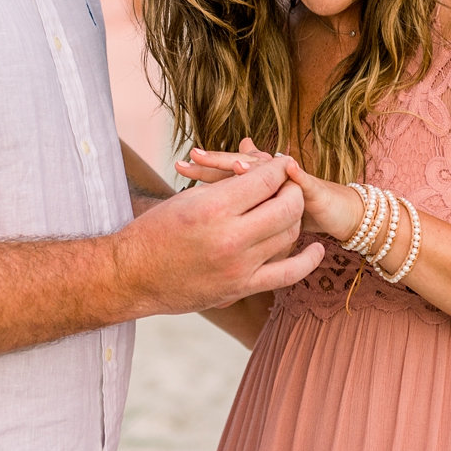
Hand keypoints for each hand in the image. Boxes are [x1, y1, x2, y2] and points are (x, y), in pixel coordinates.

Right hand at [117, 155, 323, 313]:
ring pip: (289, 235)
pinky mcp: (241, 288)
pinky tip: (317, 249)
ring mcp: (238, 266)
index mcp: (213, 208)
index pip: (265, 179)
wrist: (133, 276)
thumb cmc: (154, 232)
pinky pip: (287, 274)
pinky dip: (307, 261)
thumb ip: (227, 186)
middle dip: (293, 190)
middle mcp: (229, 237)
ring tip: (291, 209)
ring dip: (296, 218)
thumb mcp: (188, 198)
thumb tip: (261, 174)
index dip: (278, 167)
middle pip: (285, 206)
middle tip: (289, 184)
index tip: (282, 162)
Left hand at [178, 139, 363, 243]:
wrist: (334, 211)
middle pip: (241, 164)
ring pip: (267, 168)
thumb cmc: (291, 213)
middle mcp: (271, 174)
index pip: (224, 173)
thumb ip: (239, 204)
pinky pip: (302, 180)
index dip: (203, 169)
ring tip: (235, 164)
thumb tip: (212, 200)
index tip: (179, 165)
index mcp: (255, 183)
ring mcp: (291, 179)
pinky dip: (294, 172)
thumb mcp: (261, 215)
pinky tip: (286, 166)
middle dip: (218, 161)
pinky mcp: (313, 188)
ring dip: (251, 164)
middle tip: (195, 156)